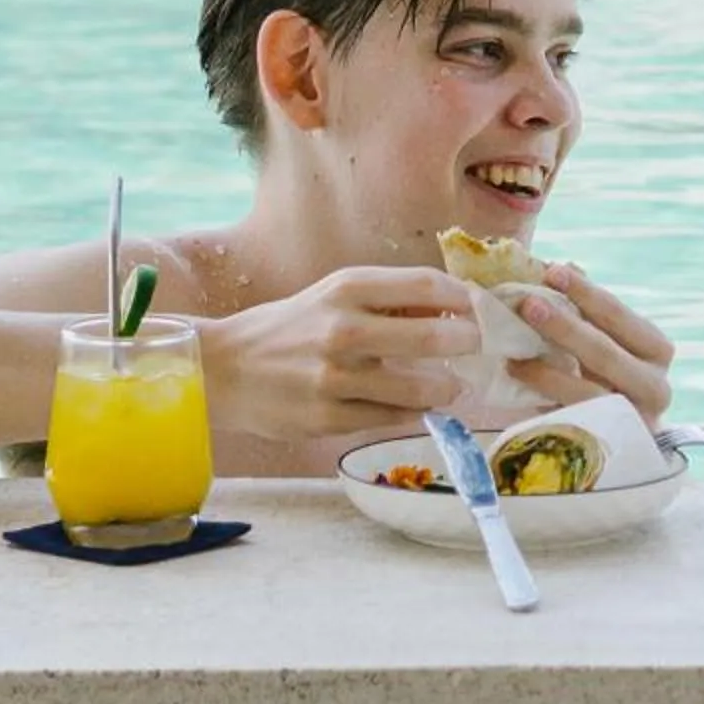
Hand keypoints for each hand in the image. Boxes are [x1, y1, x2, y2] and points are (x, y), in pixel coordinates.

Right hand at [198, 266, 483, 442]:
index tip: (479, 308)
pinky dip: (411, 411)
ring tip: (452, 385)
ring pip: (418, 388)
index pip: (426, 286)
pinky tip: (416, 405)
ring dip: (447, 387)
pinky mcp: (328, 418)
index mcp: (346, 289)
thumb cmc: (289, 327)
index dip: (464, 298)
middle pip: (432, 337)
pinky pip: (391, 417)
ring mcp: (335, 378)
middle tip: (476, 348)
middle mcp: (342, 330)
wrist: (224, 368)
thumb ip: (389, 299)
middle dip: (467, 343)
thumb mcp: (334, 295)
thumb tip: (453, 308)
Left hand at [500, 262, 677, 423]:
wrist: (626, 440)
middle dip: (564, 327)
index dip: (585, 292)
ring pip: (588, 392)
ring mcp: (633, 420)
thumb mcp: (609, 342)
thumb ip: (590, 311)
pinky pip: (573, 420)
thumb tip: (563, 266)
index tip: (551, 270)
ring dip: (546, 370)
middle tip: (527, 304)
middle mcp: (655, 386)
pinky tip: (520, 379)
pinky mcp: (610, 445)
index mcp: (656, 350)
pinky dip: (543, 398)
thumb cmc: (613, 379)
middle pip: (604, 353)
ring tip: (513, 352)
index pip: (619, 316)